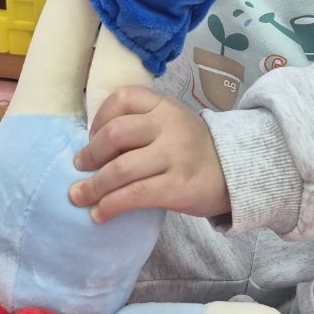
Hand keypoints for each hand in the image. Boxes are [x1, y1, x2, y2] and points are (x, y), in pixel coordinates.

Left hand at [69, 86, 229, 222]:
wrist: (234, 172)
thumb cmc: (191, 148)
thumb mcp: (170, 123)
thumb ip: (139, 125)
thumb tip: (91, 148)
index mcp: (164, 105)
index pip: (122, 99)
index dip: (98, 119)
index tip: (92, 138)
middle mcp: (169, 126)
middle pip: (114, 135)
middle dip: (89, 155)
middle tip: (80, 168)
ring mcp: (175, 156)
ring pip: (120, 169)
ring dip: (93, 186)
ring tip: (78, 196)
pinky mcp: (178, 186)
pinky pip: (134, 195)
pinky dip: (111, 205)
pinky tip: (100, 213)